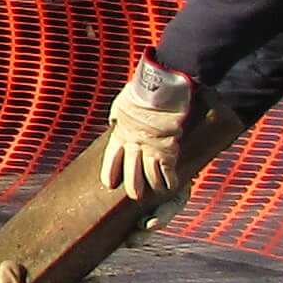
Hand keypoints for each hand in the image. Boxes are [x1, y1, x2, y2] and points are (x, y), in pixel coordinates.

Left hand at [97, 64, 193, 205]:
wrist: (161, 88)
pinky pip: (168, 172)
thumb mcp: (122, 104)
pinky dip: (171, 181)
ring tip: (157, 192)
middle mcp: (134, 146)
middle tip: (136, 195)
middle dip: (134, 187)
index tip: (109, 183)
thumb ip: (120, 116)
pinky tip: (172, 186)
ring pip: (151, 177)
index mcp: (120, 134)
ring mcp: (151, 150)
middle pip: (131, 175)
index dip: (110, 173)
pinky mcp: (169, 151)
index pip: (111, 160)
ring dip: (154, 186)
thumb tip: (115, 120)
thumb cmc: (142, 92)